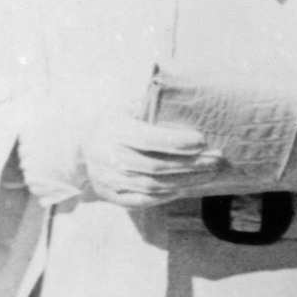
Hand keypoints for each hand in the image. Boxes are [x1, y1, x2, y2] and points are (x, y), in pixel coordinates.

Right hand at [72, 116, 228, 208]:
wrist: (80, 147)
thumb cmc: (114, 123)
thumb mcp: (126, 107)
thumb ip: (150, 105)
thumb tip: (182, 95)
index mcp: (112, 130)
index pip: (148, 139)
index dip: (177, 142)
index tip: (202, 140)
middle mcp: (107, 156)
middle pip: (156, 166)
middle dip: (191, 164)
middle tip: (216, 159)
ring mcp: (107, 179)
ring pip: (153, 186)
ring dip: (186, 181)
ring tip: (209, 174)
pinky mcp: (109, 195)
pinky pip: (142, 200)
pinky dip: (167, 196)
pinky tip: (187, 188)